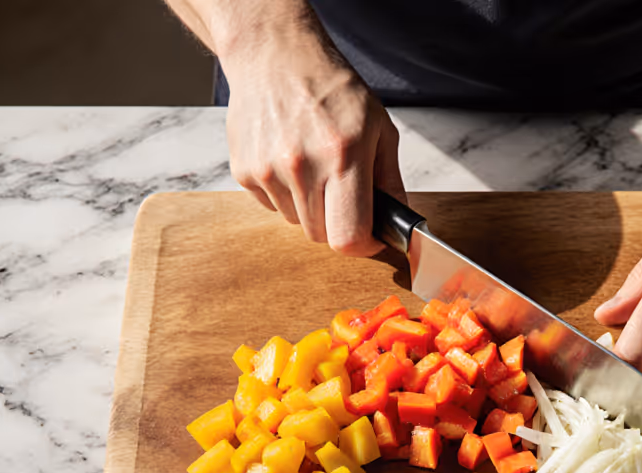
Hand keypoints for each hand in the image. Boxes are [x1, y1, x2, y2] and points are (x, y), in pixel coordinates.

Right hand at [221, 28, 404, 255]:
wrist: (276, 57)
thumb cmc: (333, 90)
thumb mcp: (378, 127)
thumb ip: (390, 180)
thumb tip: (398, 221)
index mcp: (343, 156)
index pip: (349, 236)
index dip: (363, 245)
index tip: (370, 236)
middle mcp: (302, 166)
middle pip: (321, 236)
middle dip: (337, 223)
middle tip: (342, 192)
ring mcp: (267, 170)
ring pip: (297, 223)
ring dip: (310, 208)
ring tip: (314, 167)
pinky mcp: (244, 171)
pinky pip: (272, 207)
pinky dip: (285, 195)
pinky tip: (290, 160)